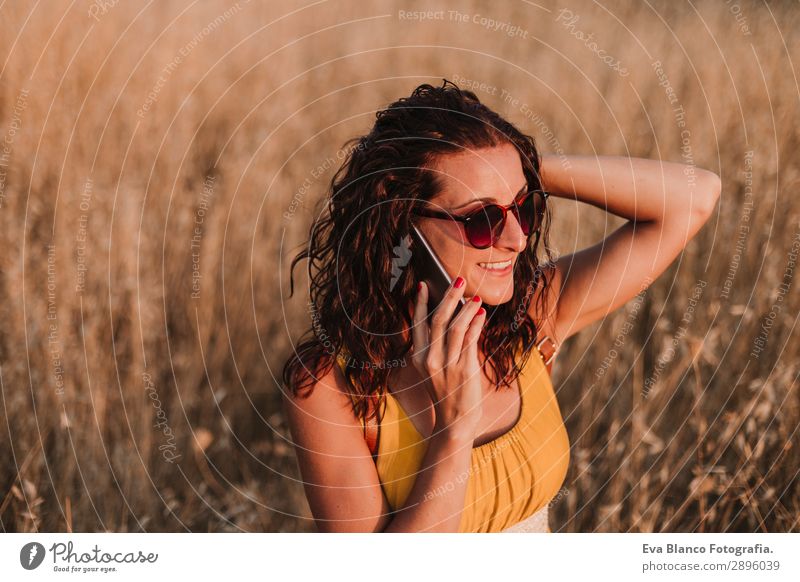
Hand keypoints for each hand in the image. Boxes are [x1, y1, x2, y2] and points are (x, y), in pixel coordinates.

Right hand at [410, 277, 486, 441]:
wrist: (454, 421)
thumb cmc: (446, 391)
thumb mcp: (434, 368)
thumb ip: (438, 345)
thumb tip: (452, 314)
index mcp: (418, 357)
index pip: (417, 323)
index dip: (420, 302)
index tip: (424, 284)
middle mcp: (429, 360)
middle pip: (438, 320)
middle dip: (448, 296)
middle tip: (457, 279)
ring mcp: (446, 366)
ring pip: (456, 327)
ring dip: (466, 308)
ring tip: (475, 296)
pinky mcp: (464, 370)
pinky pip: (470, 340)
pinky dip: (475, 324)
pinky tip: (481, 314)